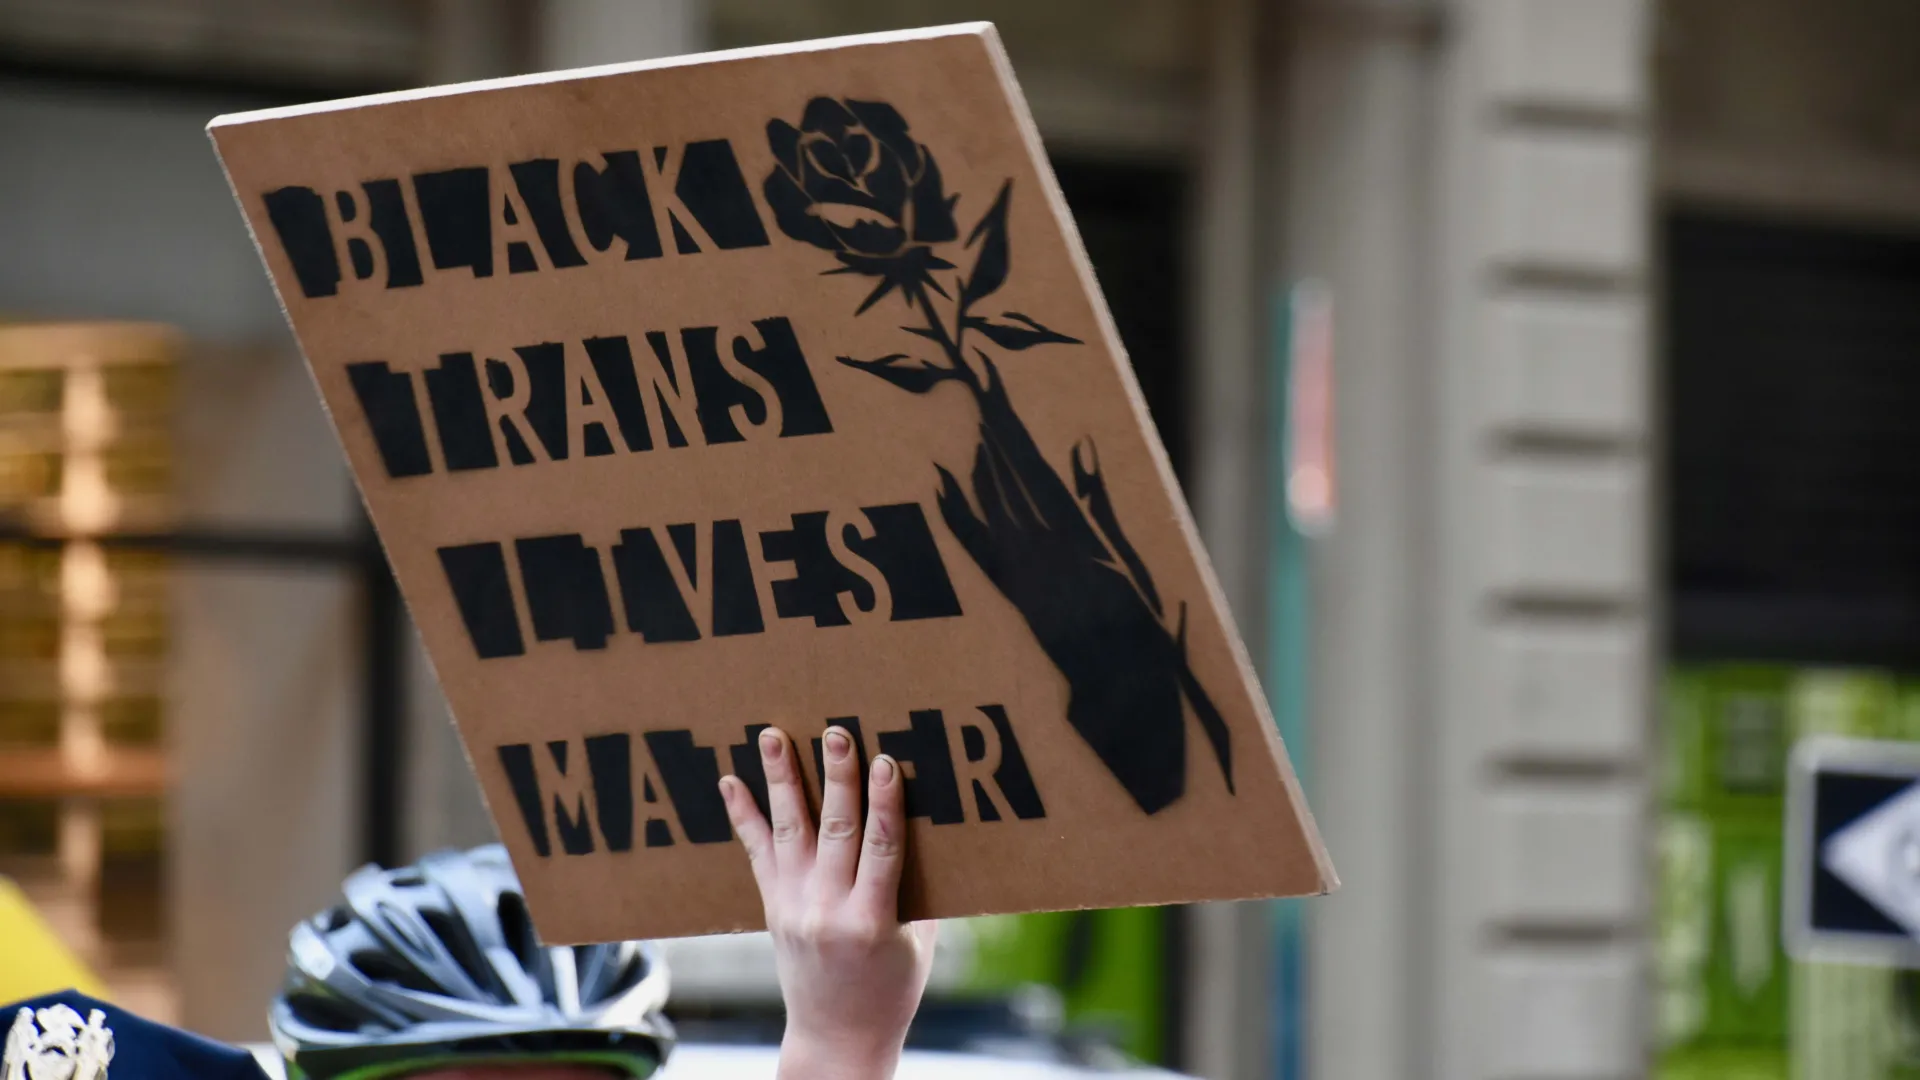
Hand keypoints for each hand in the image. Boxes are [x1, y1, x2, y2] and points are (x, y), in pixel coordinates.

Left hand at [718, 727, 936, 1079]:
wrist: (838, 1037)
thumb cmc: (893, 988)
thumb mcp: (919, 942)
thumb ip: (918, 887)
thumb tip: (928, 822)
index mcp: (873, 921)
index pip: (881, 849)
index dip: (885, 802)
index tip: (887, 760)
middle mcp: (827, 911)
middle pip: (835, 830)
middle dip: (837, 778)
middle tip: (836, 733)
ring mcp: (794, 907)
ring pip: (789, 831)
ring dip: (781, 779)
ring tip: (772, 734)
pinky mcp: (773, 906)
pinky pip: (757, 853)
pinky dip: (743, 815)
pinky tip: (730, 781)